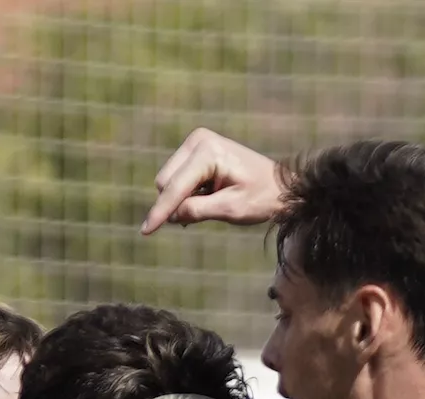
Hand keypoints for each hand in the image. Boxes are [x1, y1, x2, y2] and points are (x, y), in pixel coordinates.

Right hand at [141, 128, 286, 234]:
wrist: (280, 185)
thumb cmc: (261, 197)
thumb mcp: (230, 209)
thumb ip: (197, 211)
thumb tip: (170, 216)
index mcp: (208, 152)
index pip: (175, 187)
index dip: (160, 212)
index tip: (145, 231)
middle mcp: (198, 141)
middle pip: (165, 182)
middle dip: (175, 203)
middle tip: (206, 212)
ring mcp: (196, 143)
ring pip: (167, 181)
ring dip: (181, 198)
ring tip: (212, 201)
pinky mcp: (195, 149)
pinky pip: (176, 178)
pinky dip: (185, 193)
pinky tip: (207, 196)